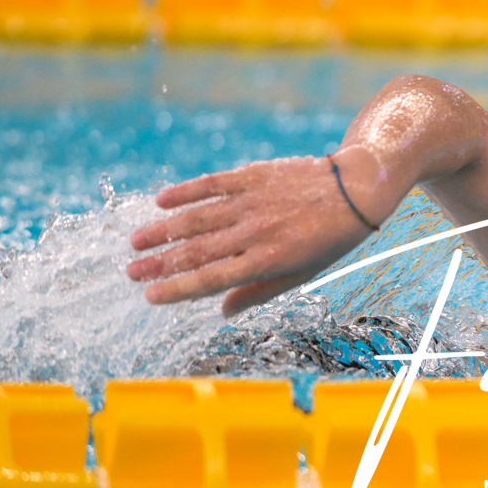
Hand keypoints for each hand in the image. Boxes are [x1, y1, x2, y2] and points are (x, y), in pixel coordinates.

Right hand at [127, 153, 385, 315]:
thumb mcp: (303, 274)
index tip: (150, 296)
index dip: (177, 289)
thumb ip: (260, 291)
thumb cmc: (329, 239)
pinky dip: (184, 192)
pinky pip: (211, 184)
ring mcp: (251, 202)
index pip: (211, 279)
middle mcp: (254, 232)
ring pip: (196, 218)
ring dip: (162, 230)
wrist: (355, 190)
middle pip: (196, 251)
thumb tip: (222, 311)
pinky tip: (161, 201)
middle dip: (159, 264)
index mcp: (267, 261)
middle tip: (131, 272)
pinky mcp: (252, 176)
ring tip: (136, 242)